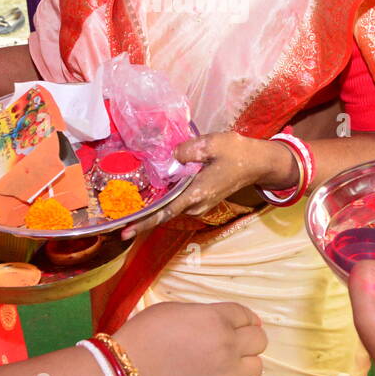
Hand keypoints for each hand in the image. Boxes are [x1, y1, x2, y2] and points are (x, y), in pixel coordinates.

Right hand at [114, 301, 266, 375]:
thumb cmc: (144, 333)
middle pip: (259, 340)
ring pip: (256, 368)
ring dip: (245, 363)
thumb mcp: (174, 310)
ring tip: (230, 362)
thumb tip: (215, 321)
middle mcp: (227, 346)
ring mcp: (225, 375)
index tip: (245, 322)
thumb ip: (203, 315)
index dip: (245, 318)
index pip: (245, 315)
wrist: (126, 372)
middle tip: (238, 340)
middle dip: (250, 337)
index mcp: (216, 319)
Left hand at [121, 132, 289, 238]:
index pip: (166, 211)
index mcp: (197, 193)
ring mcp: (199, 205)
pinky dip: (162, 203)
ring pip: (170, 209)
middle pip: (164, 214)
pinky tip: (149, 197)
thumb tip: (168, 158)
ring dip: (151, 210)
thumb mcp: (212, 144)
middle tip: (116, 222)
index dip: (144, 221)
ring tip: (127, 209)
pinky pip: (177, 203)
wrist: (258, 163)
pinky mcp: (200, 200)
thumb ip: (187, 150)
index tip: (125, 232)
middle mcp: (197, 204)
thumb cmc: (237, 153)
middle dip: (141, 218)